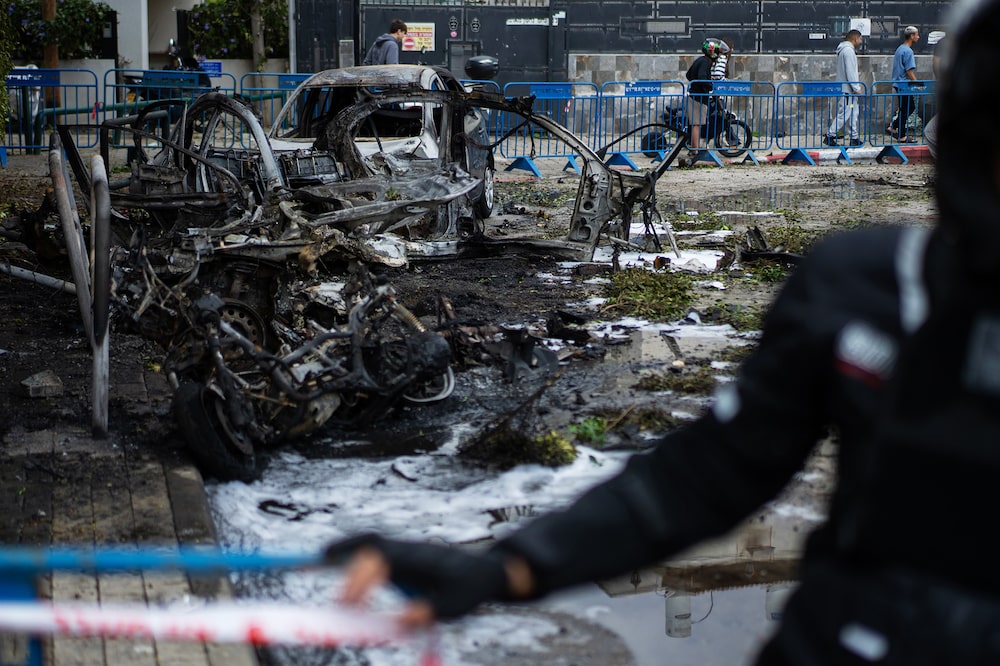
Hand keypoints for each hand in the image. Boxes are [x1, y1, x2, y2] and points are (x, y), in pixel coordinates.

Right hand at [325, 534, 510, 625]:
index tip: (346, 605)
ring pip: (372, 540)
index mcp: (420, 561)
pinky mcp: (402, 554)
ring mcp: (405, 549)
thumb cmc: (469, 589)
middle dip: (348, 564)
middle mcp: (409, 550)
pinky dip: (352, 547)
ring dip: (346, 547)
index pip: (383, 565)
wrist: (485, 570)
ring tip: (318, 558)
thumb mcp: (454, 606)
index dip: (362, 582)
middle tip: (330, 595)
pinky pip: (373, 545)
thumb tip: (400, 620)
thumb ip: (429, 611)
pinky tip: (332, 556)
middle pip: (373, 548)